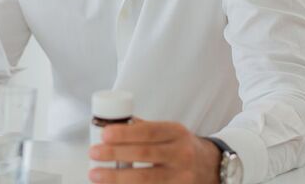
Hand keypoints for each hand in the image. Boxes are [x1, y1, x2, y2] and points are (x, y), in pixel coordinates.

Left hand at [88, 118, 221, 183]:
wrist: (211, 168)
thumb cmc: (181, 147)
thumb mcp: (170, 132)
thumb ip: (144, 129)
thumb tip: (111, 126)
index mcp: (176, 133)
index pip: (149, 131)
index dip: (125, 133)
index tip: (104, 134)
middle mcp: (181, 154)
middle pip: (144, 154)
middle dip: (115, 154)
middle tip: (93, 153)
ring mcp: (181, 178)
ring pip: (145, 179)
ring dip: (116, 177)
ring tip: (96, 174)